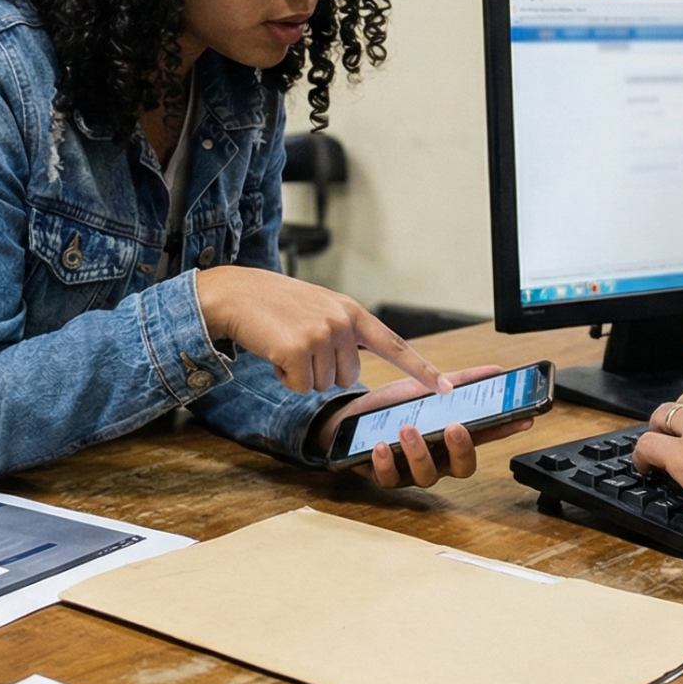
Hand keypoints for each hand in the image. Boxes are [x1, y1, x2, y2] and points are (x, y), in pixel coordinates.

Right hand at [194, 266, 451, 394]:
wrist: (237, 294)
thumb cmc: (277, 305)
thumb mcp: (320, 309)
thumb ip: (344, 333)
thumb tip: (353, 372)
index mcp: (352, 312)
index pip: (395, 345)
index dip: (422, 370)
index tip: (445, 389)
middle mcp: (342, 322)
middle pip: (347, 378)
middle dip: (322, 371)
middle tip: (299, 346)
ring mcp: (320, 334)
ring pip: (322, 385)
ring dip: (300, 375)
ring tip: (284, 345)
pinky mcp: (297, 349)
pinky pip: (299, 387)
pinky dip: (283, 377)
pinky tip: (273, 352)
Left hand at [318, 364, 537, 488]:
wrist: (348, 418)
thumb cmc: (391, 408)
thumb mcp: (424, 388)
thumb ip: (457, 381)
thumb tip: (495, 370)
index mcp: (450, 438)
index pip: (486, 436)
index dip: (507, 429)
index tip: (524, 417)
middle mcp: (436, 458)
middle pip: (462, 468)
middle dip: (461, 449)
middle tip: (454, 427)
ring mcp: (411, 470)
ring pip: (426, 476)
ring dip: (419, 452)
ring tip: (407, 429)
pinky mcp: (384, 476)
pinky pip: (389, 478)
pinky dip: (387, 462)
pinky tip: (382, 445)